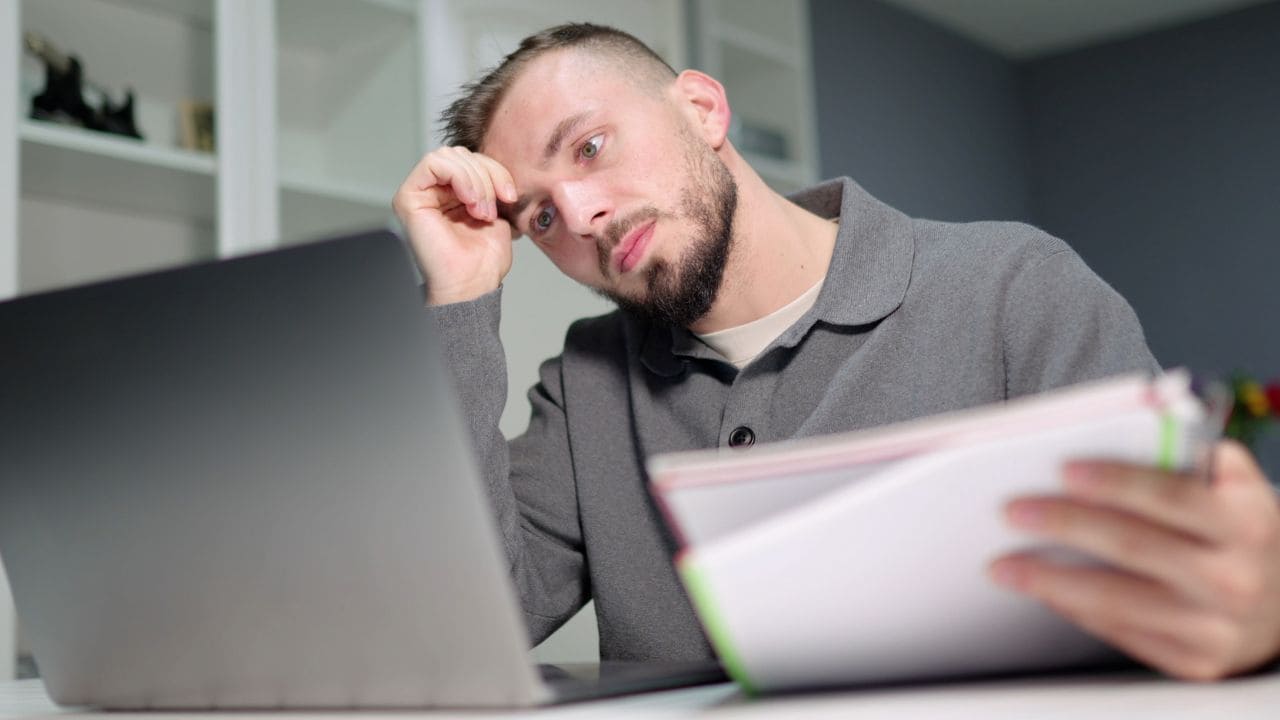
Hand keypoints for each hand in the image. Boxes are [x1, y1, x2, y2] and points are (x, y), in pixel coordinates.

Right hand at [392, 146, 519, 304]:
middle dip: (487, 175)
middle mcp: (434, 191)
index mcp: (453, 193)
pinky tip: (468, 201)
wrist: (472, 284)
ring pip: (449, 156)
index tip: (510, 196)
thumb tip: (502, 162)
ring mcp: (419, 193)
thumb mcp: (497, 210)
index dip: (496, 171)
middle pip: (461, 154)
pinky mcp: (408, 197)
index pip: (473, 159)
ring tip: (482, 211)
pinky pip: (433, 163)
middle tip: (493, 209)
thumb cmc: (483, 258)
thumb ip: (492, 183)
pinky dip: (459, 177)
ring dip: (475, 181)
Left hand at [990, 440, 1279, 679]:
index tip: (1063, 469)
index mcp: (1246, 523)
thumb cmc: (1241, 532)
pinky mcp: (1192, 661)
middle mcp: (1234, 579)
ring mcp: (1214, 627)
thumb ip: (1192, 456)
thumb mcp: (1236, 488)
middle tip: (1012, 511)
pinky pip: (1120, 633)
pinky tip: (1043, 591)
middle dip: (1065, 525)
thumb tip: (1130, 426)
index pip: (1172, 496)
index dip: (1116, 482)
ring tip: (1003, 565)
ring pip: (1117, 600)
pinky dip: (1074, 609)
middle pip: (1133, 546)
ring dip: (1050, 581)